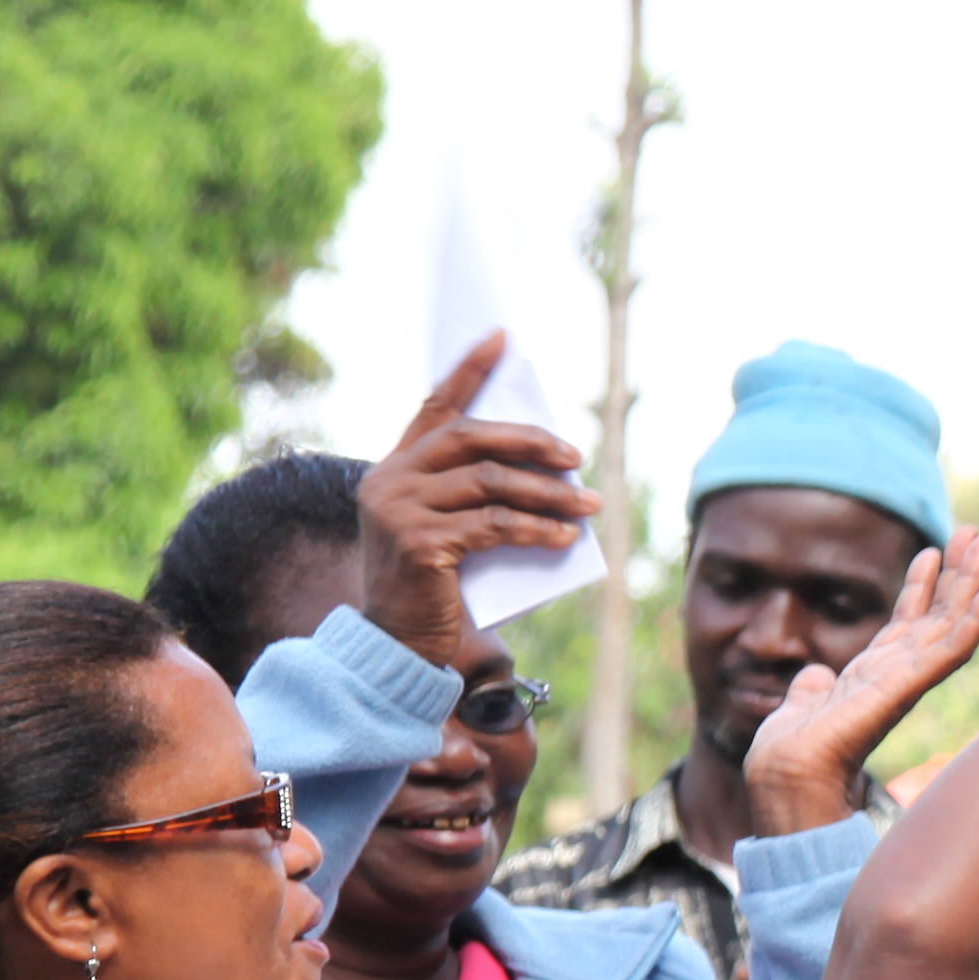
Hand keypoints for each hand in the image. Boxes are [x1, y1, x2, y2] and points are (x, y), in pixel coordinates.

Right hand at [353, 335, 598, 661]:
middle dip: (530, 441)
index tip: (501, 338)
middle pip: (471, 438)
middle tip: (575, 455)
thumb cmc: (432, 584)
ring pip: (491, 482)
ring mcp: (399, 510)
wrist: (396, 641)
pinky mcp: (418, 543)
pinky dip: (537, 528)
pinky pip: (493, 525)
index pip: (435, 406)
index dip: (468, 370)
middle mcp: (389, 480)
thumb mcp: (448, 527)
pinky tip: (566, 537)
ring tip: (589, 504)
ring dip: (549, 493)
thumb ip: (474, 494)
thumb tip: (543, 467)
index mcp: (394, 467)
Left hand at [744, 526, 978, 832]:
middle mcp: (896, 677)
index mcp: (872, 679)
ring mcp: (906, 682)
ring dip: (969, 583)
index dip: (920, 588)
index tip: (931, 551)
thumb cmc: (788, 756)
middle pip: (936, 617)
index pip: (905, 626)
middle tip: (976, 534)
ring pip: (949, 625)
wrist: (786, 778)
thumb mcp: (800, 706)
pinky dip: (973, 622)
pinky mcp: (907, 688)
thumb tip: (815, 675)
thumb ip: (813, 687)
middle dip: (956, 575)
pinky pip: (949, 651)